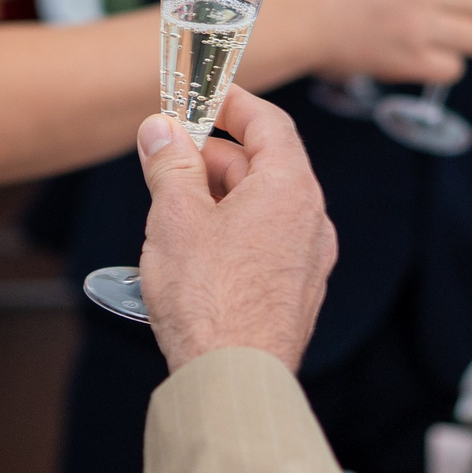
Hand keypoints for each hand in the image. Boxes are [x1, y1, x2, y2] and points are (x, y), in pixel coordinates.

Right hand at [137, 87, 336, 372]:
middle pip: (265, 164)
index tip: (203, 92)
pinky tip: (195, 247)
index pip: (269, 123)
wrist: (233, 380)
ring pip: (263, 206)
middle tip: (170, 150)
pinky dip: (232, 228)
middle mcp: (310, 221)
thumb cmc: (210, 300)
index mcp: (290, 189)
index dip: (233, 102)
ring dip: (220, 193)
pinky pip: (265, 242)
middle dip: (215, 152)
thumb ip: (171, 163)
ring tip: (172, 202)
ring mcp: (307, 261)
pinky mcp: (295, 295)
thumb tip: (162, 129)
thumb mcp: (175, 215)